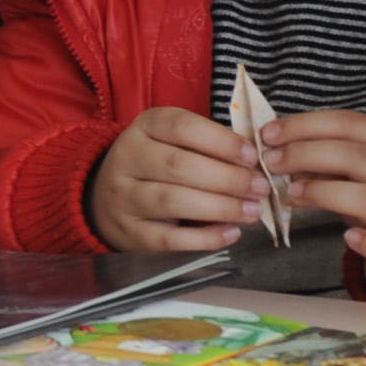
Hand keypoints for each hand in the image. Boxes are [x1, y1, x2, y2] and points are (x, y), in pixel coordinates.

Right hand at [89, 106, 258, 253]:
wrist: (106, 198)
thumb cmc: (156, 166)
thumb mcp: (174, 141)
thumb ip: (209, 147)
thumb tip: (256, 165)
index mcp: (144, 127)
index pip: (182, 127)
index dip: (221, 142)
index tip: (252, 156)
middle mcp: (128, 158)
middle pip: (179, 165)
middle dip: (228, 178)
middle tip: (260, 188)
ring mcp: (124, 197)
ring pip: (172, 200)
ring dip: (220, 207)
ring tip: (251, 211)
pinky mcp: (129, 232)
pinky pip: (169, 238)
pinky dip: (205, 238)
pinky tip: (230, 233)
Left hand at [264, 109, 365, 302]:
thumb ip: (334, 161)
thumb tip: (281, 149)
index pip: (355, 125)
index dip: (307, 125)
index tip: (270, 133)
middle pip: (359, 157)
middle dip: (306, 154)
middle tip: (271, 162)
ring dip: (322, 193)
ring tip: (292, 194)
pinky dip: (362, 241)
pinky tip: (347, 238)